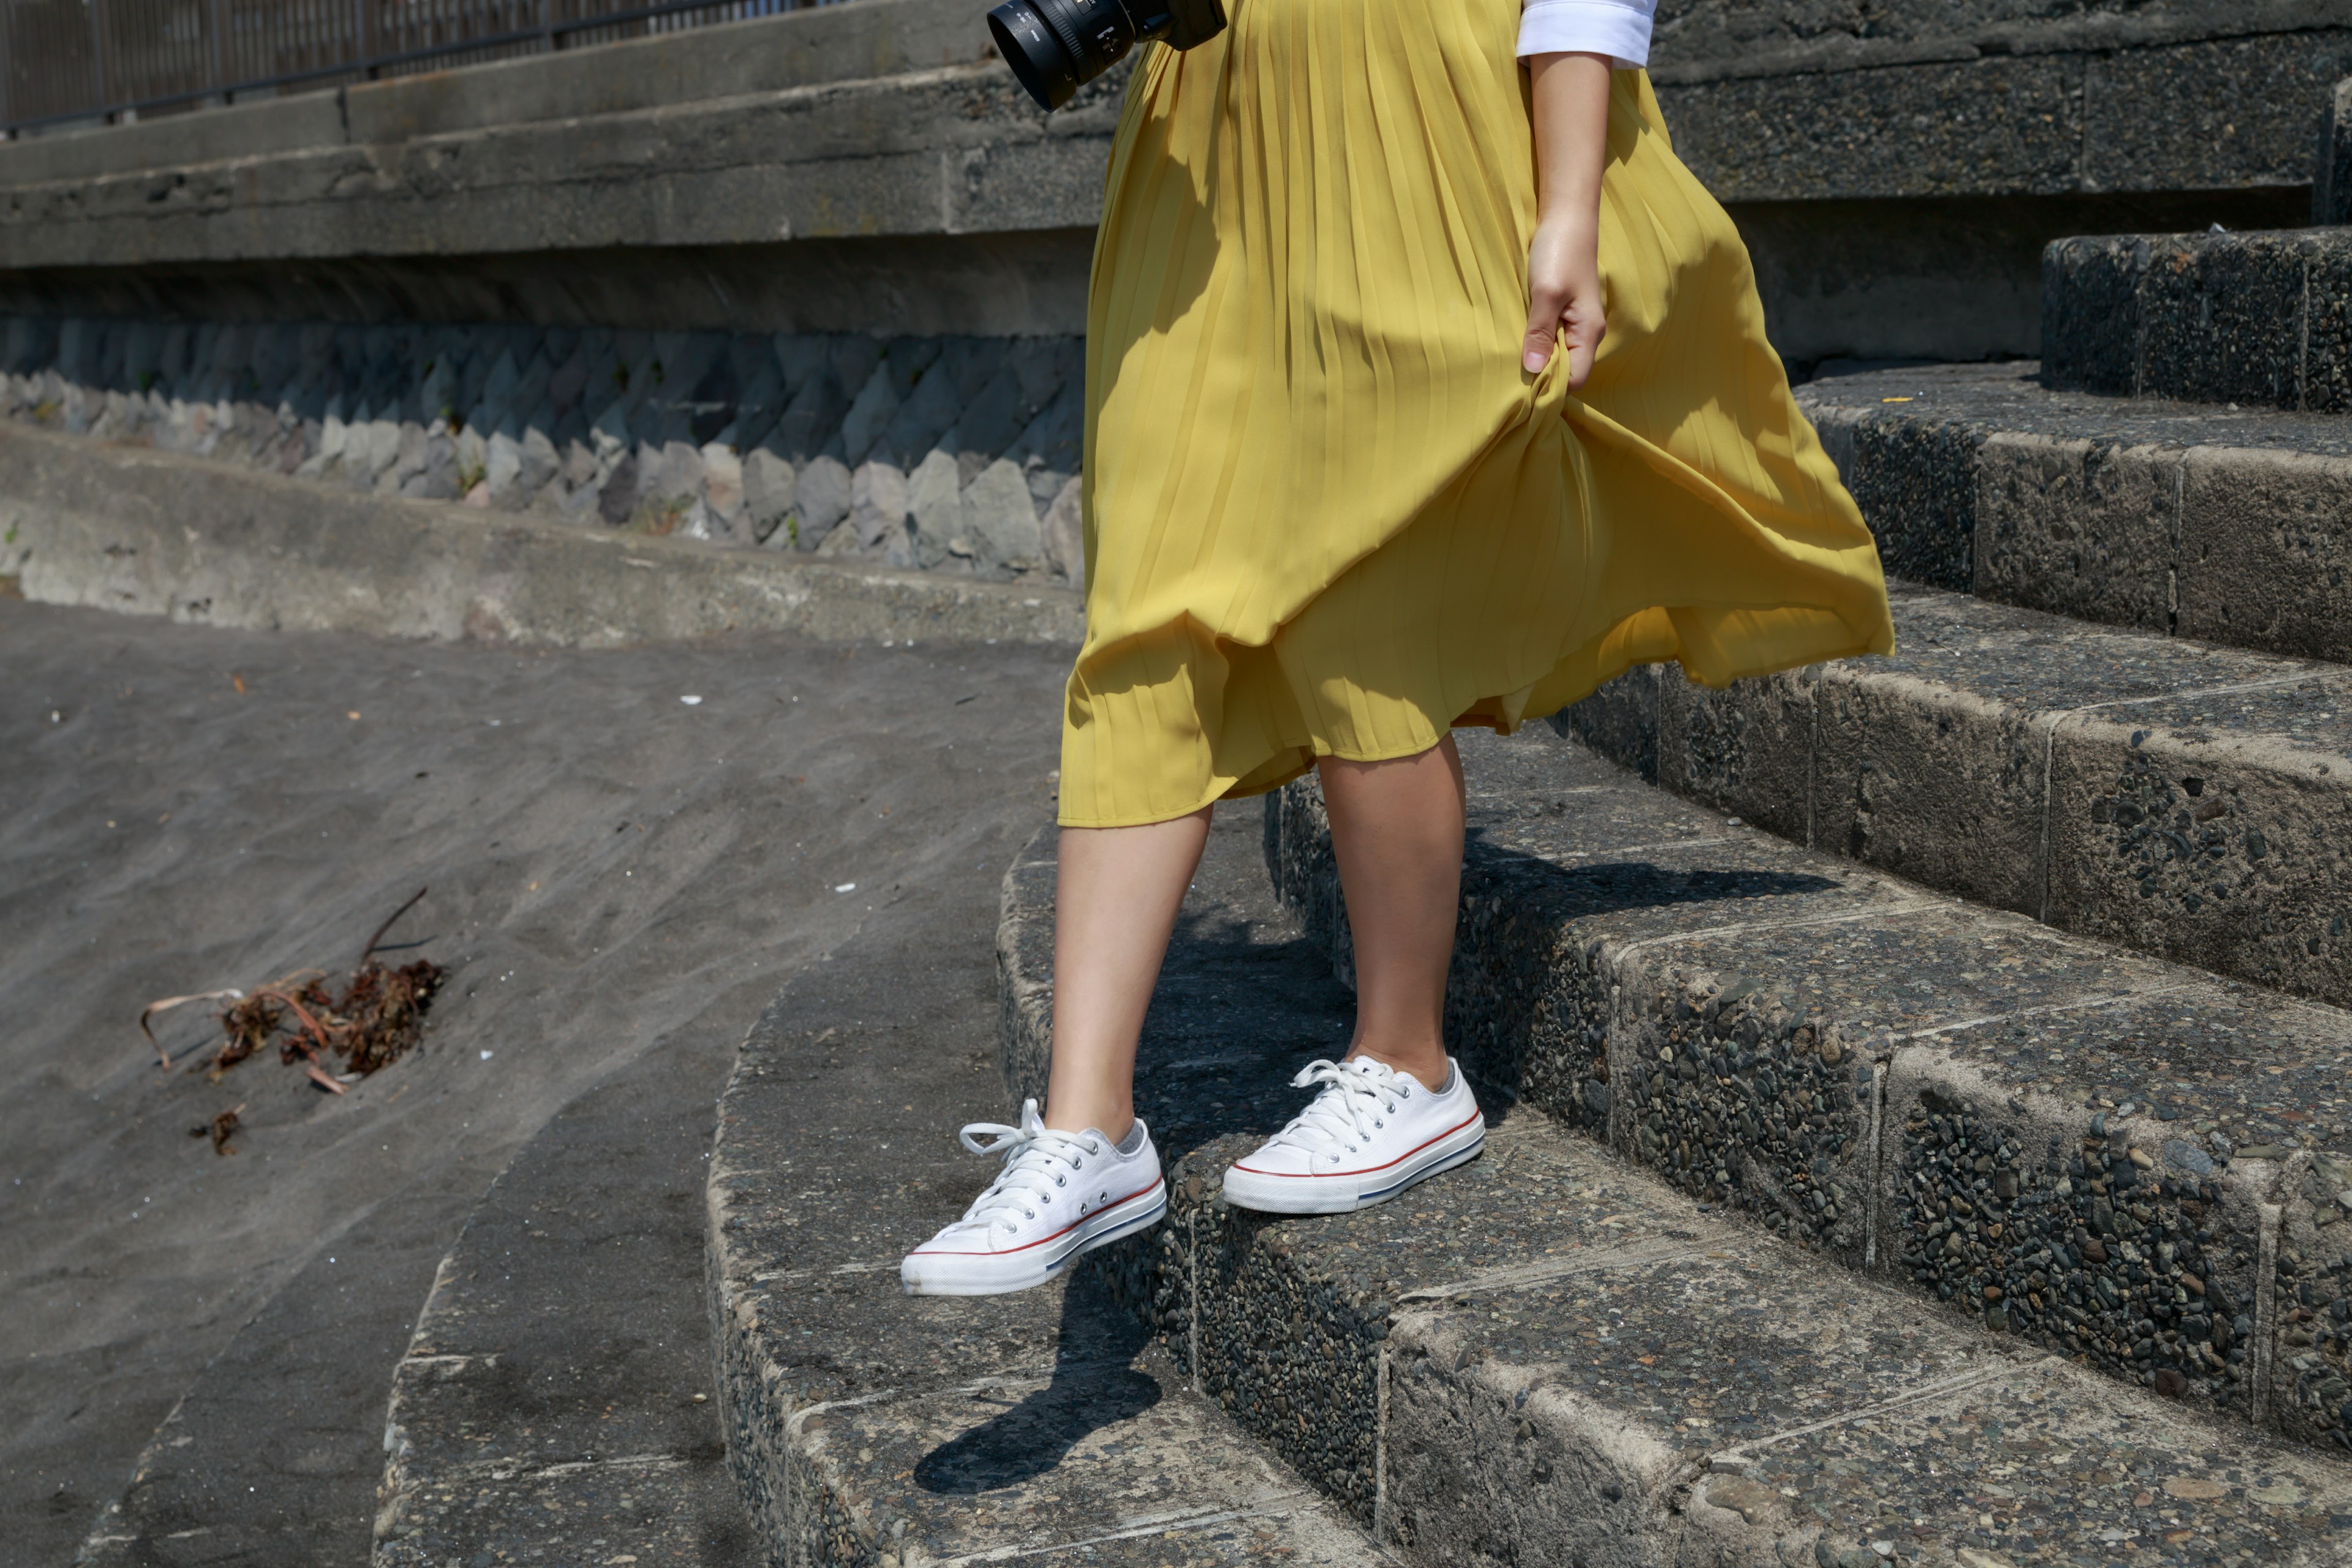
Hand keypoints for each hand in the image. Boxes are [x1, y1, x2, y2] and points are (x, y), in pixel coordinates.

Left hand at [1523, 213, 1604, 387]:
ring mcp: (1575, 323)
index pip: (1574, 380)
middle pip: (1566, 372)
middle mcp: (1587, 333)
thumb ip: (1540, 332)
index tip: (1522, 387)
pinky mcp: (1564, 313)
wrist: (1566, 217)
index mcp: (1589, 332)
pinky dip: (1536, 343)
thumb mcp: (1546, 293)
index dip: (1550, 387)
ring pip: (1557, 356)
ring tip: (1511, 359)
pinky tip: (1518, 340)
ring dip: (1536, 359)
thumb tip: (1533, 370)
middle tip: (1510, 375)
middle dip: (1541, 376)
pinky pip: (1551, 339)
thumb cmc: (1560, 251)